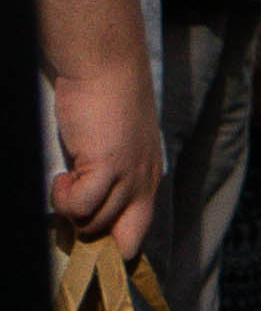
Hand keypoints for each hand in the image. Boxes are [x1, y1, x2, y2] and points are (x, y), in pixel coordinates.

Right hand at [46, 63, 158, 249]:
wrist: (107, 67)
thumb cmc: (105, 103)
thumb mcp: (115, 147)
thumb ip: (109, 177)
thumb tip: (85, 211)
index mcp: (148, 177)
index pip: (139, 230)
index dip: (114, 243)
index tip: (88, 236)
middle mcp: (144, 180)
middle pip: (124, 238)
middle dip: (92, 236)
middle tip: (71, 208)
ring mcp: (130, 175)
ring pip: (95, 224)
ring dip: (71, 210)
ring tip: (66, 179)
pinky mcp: (109, 165)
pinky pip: (80, 205)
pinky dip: (63, 197)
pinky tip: (61, 174)